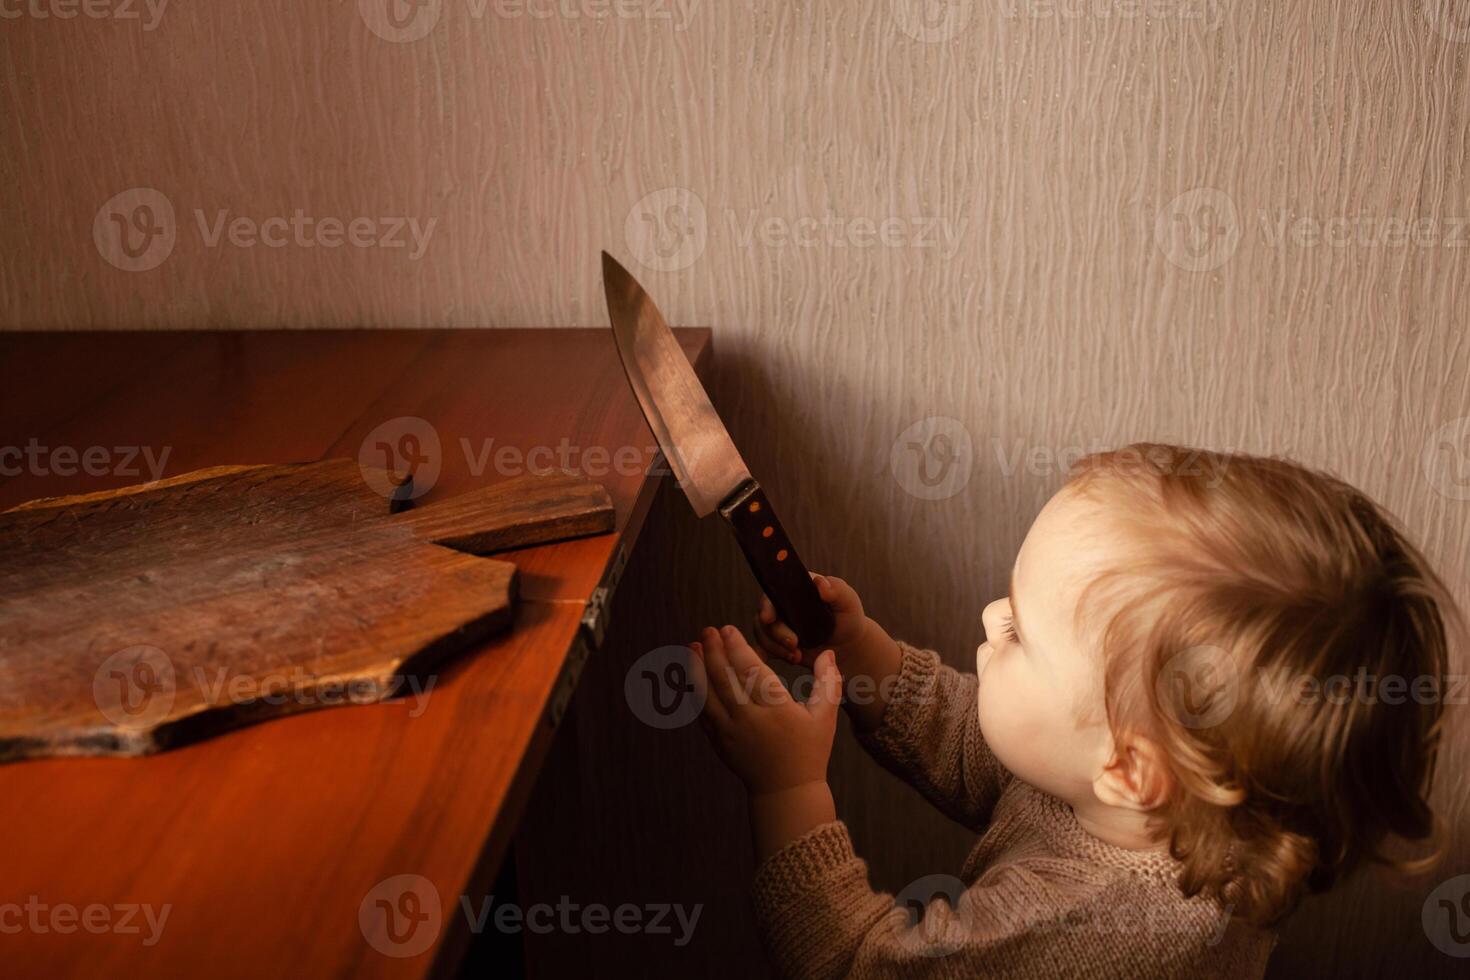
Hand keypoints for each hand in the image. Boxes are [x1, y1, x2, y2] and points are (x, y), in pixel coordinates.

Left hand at [688, 625, 841, 796]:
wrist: (786, 791)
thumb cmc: (809, 751)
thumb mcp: (825, 717)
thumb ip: (828, 681)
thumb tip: (827, 652)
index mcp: (777, 711)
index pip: (751, 671)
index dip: (737, 648)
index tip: (728, 629)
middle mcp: (749, 720)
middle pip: (724, 679)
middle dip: (713, 651)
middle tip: (707, 630)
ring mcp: (730, 733)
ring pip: (707, 695)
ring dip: (697, 669)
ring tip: (691, 646)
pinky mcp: (719, 743)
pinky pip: (703, 713)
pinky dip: (696, 692)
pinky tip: (693, 675)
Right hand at [752, 573, 867, 668]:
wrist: (847, 646)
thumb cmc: (848, 618)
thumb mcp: (847, 602)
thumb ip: (836, 590)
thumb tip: (819, 582)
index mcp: (795, 588)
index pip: (773, 593)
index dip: (767, 606)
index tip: (769, 618)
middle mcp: (781, 604)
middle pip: (763, 616)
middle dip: (776, 633)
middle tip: (794, 644)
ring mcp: (777, 624)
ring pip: (761, 635)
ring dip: (776, 648)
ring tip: (797, 656)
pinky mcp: (776, 643)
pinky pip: (762, 649)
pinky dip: (766, 657)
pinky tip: (779, 662)